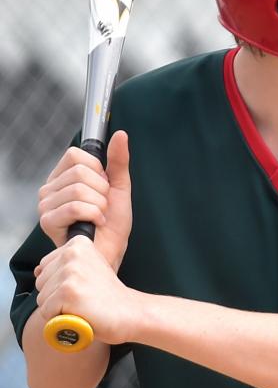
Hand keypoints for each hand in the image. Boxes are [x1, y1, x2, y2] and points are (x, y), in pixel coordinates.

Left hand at [34, 236, 137, 344]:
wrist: (127, 311)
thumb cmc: (106, 294)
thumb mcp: (87, 267)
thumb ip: (63, 264)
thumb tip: (37, 270)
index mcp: (77, 243)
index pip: (45, 267)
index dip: (60, 282)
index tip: (83, 284)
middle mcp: (72, 253)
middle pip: (40, 282)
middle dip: (56, 295)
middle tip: (82, 296)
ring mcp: (70, 272)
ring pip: (42, 298)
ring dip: (58, 308)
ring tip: (81, 304)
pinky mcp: (67, 292)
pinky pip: (46, 312)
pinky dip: (59, 319)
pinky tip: (79, 312)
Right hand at [38, 131, 131, 269]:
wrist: (111, 252)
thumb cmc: (112, 223)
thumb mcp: (119, 186)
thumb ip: (118, 160)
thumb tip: (121, 134)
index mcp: (63, 177)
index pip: (75, 154)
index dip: (97, 170)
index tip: (102, 186)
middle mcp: (49, 189)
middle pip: (79, 171)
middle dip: (101, 190)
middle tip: (102, 206)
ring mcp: (46, 205)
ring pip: (79, 189)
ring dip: (99, 204)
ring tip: (99, 216)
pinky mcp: (47, 222)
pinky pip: (76, 206)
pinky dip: (94, 214)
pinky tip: (95, 224)